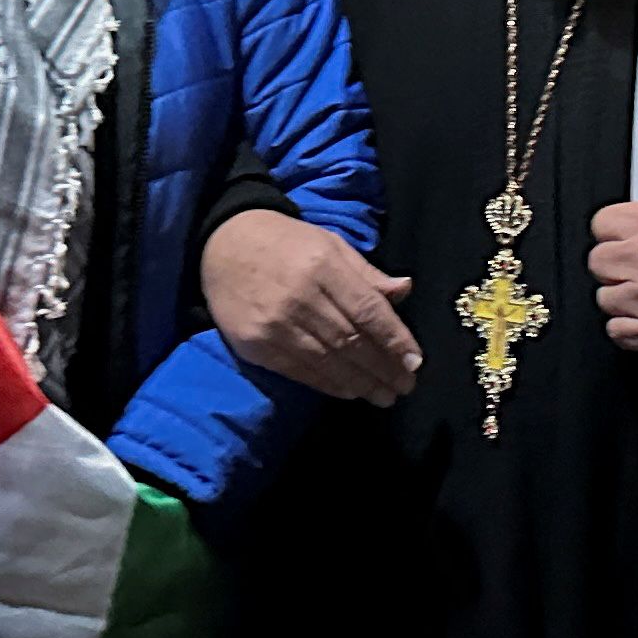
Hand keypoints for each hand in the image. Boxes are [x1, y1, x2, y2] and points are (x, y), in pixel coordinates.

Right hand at [202, 210, 420, 403]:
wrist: (222, 244)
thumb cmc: (285, 242)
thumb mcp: (329, 244)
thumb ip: (367, 273)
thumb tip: (405, 290)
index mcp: (323, 266)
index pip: (368, 310)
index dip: (395, 340)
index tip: (415, 362)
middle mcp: (300, 297)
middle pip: (351, 341)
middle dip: (383, 368)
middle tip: (405, 386)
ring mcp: (275, 325)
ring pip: (328, 362)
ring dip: (361, 383)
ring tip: (384, 395)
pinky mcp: (256, 345)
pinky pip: (300, 372)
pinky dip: (329, 384)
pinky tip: (350, 391)